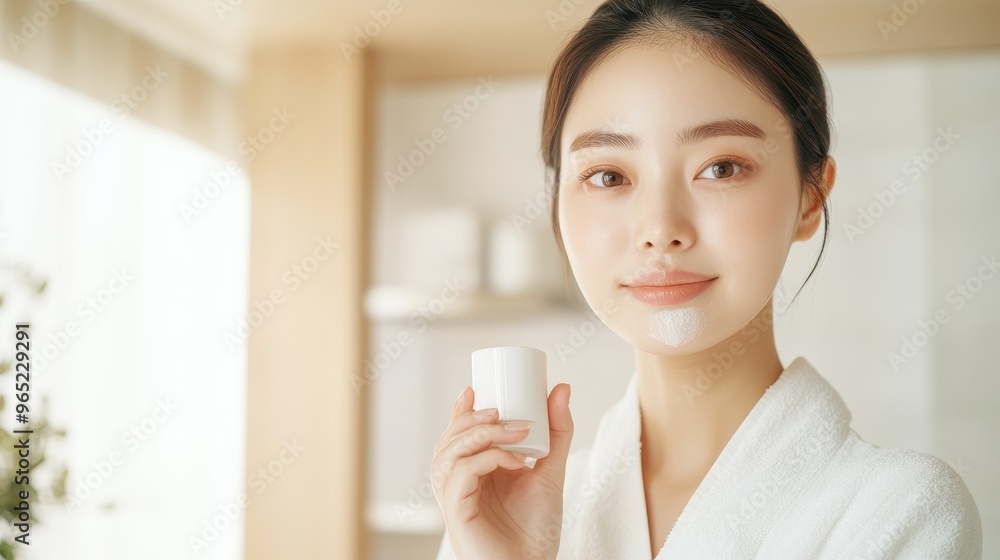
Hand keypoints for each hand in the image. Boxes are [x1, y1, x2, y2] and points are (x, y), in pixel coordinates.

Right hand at [431, 383, 573, 559]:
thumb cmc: (535, 530)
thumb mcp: (550, 472)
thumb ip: (557, 433)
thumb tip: (561, 389)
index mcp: (474, 472)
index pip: (457, 435)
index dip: (460, 410)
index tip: (475, 388)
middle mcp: (459, 483)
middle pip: (449, 440)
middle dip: (472, 419)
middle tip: (501, 410)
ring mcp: (455, 497)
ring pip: (449, 453)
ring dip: (480, 434)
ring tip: (514, 429)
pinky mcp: (456, 512)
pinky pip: (461, 474)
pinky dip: (487, 459)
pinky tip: (515, 460)